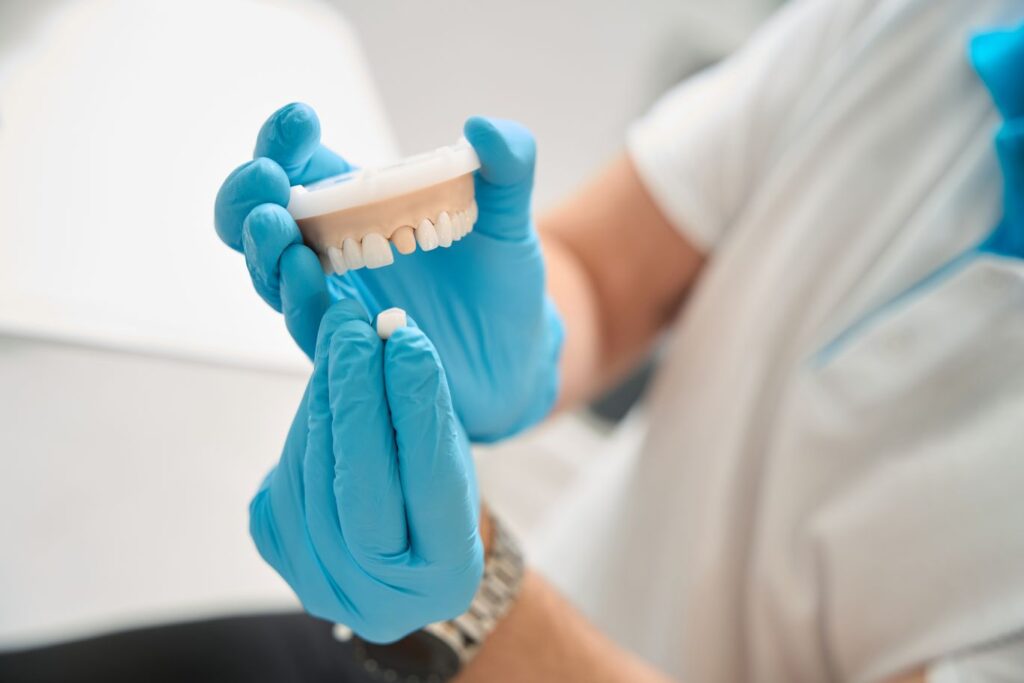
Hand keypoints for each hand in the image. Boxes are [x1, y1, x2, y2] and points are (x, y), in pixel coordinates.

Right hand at [214, 103, 563, 441]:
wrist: (518, 353)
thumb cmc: (501, 278)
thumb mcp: (509, 217)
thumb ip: (508, 164)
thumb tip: (483, 128)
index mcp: (359, 205)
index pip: (302, 166)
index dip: (285, 141)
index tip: (302, 121)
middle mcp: (333, 251)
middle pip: (260, 219)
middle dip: (249, 197)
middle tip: (267, 179)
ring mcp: (335, 301)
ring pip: (272, 275)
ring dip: (266, 249)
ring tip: (276, 226)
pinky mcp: (349, 349)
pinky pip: (311, 327)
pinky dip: (302, 301)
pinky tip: (307, 276)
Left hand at [249, 300, 482, 642]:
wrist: (403, 554)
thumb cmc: (439, 495)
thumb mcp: (452, 460)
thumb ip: (425, 411)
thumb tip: (388, 337)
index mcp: (446, 579)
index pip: (430, 486)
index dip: (418, 410)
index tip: (409, 343)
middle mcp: (381, 600)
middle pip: (359, 491)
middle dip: (355, 400)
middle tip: (355, 329)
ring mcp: (323, 586)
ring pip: (312, 479)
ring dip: (324, 399)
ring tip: (340, 337)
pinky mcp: (281, 557)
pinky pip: (285, 480)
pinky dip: (306, 424)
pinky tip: (324, 383)